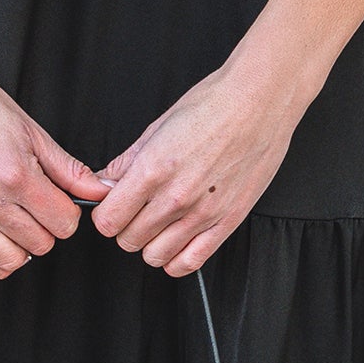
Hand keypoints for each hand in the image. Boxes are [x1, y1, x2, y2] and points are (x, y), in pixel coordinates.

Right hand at [0, 52, 106, 278]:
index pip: (63, 223)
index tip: (60, 202)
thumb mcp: (32, 132)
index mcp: (16, 174)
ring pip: (10, 260)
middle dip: (47, 228)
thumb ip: (68, 169)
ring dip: (22, 246)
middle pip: (40, 244)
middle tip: (37, 206)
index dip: (68, 214)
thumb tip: (100, 191)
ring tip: (18, 222)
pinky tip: (0, 244)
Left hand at [91, 59, 299, 275]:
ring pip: (155, 256)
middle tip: (136, 211)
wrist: (260, 100)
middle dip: (126, 228)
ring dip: (150, 243)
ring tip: (158, 225)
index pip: (108, 220)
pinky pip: (190, 262)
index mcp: (153, 170)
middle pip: (128, 240)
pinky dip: (176, 259)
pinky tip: (176, 241)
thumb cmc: (212, 105)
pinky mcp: (227, 221)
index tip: (113, 206)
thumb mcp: (157, 127)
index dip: (105, 214)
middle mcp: (176, 196)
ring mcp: (203, 212)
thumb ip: (126, 163)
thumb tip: (103, 183)